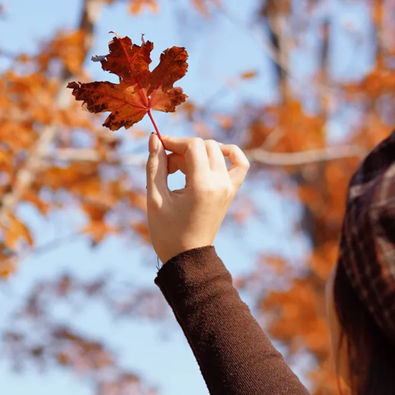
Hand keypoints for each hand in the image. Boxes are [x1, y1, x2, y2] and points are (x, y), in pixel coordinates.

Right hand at [146, 134, 249, 264]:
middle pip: (205, 146)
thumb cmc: (168, 232)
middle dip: (183, 149)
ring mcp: (229, 188)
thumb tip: (154, 137)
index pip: (193, 146)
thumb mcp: (155, 198)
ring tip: (183, 169)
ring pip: (219, 150)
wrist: (188, 257)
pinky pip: (240, 164)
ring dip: (199, 152)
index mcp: (203, 186)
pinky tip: (211, 158)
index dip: (173, 141)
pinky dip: (229, 154)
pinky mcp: (231, 191)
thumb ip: (155, 165)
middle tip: (167, 169)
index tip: (158, 147)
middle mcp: (221, 184)